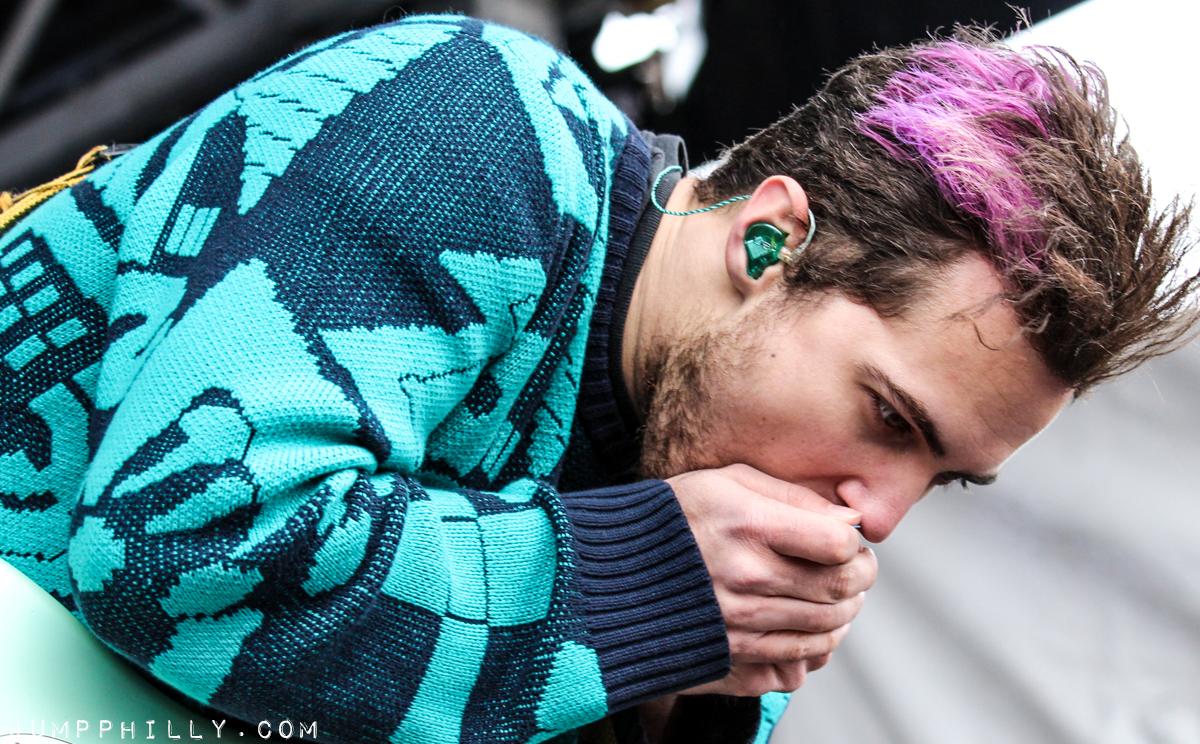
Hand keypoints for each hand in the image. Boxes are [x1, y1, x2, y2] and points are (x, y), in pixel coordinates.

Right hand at [666, 464, 876, 695]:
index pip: (838, 545)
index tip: (848, 541)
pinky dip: (816, 648)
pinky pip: (797, 664)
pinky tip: (809, 627)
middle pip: (840, 589)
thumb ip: (791, 497)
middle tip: (854, 568)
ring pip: (827, 629)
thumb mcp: (727, 482)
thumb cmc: (672, 520)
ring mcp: (739, 623)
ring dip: (843, 612)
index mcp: (748, 526)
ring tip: (833, 595)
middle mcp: (746, 578)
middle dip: (860, 578)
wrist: (610, 573)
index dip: (855, 544)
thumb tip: (848, 520)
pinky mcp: (730, 657)